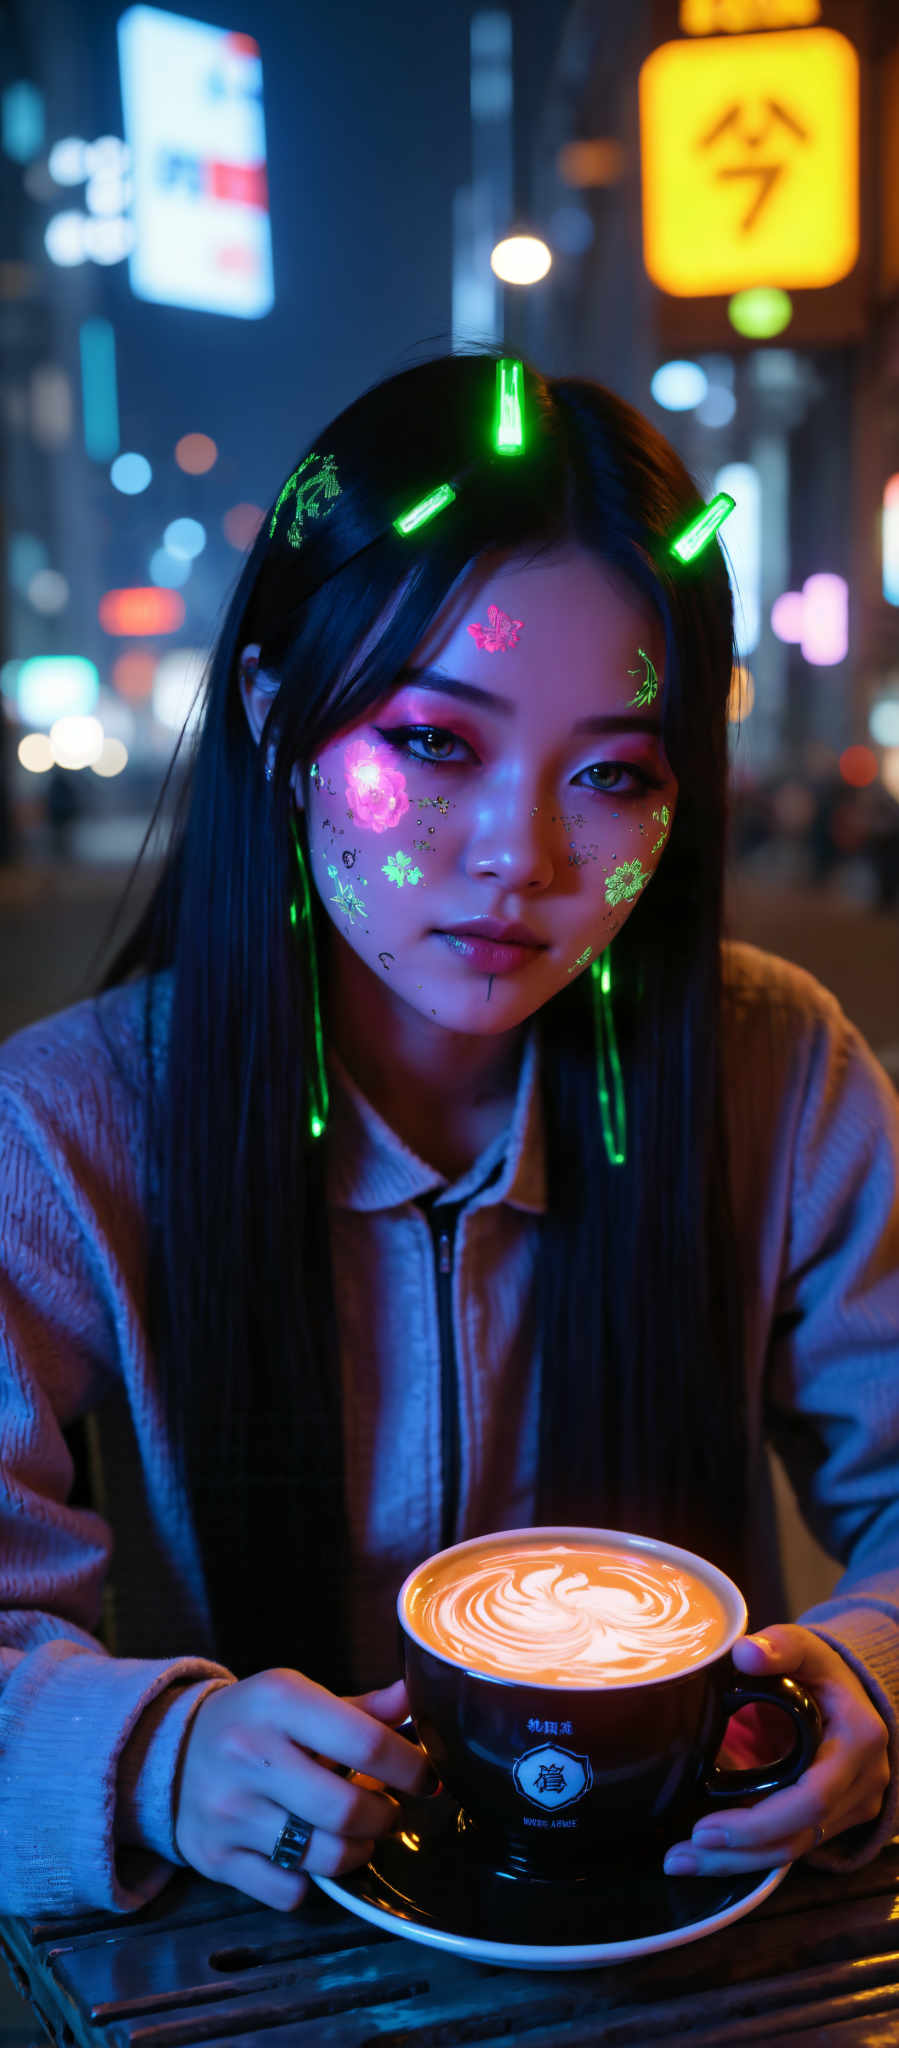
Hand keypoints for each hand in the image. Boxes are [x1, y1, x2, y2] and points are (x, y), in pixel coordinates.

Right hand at [174, 1671, 433, 1910]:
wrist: (170, 1753)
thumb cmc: (255, 1723)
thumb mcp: (299, 1698)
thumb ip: (359, 1708)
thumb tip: (412, 1700)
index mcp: (278, 1700)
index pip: (365, 1743)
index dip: (410, 1767)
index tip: (426, 1778)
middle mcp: (248, 1753)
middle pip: (346, 1809)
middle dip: (384, 1817)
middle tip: (388, 1812)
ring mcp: (228, 1810)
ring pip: (323, 1856)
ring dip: (355, 1851)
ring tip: (356, 1834)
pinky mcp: (214, 1857)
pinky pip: (289, 1891)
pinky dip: (310, 1881)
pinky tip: (308, 1854)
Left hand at [662, 1625, 890, 1876]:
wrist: (850, 1696)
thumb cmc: (823, 1672)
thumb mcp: (807, 1650)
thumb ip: (780, 1646)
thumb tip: (745, 1653)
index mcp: (858, 1742)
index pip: (811, 1800)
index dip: (760, 1822)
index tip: (706, 1829)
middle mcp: (861, 1785)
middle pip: (798, 1837)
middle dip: (738, 1853)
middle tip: (680, 1854)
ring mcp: (850, 1809)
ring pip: (792, 1850)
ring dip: (736, 1862)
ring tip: (680, 1862)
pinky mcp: (831, 1821)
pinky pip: (789, 1845)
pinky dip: (748, 1855)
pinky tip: (706, 1858)